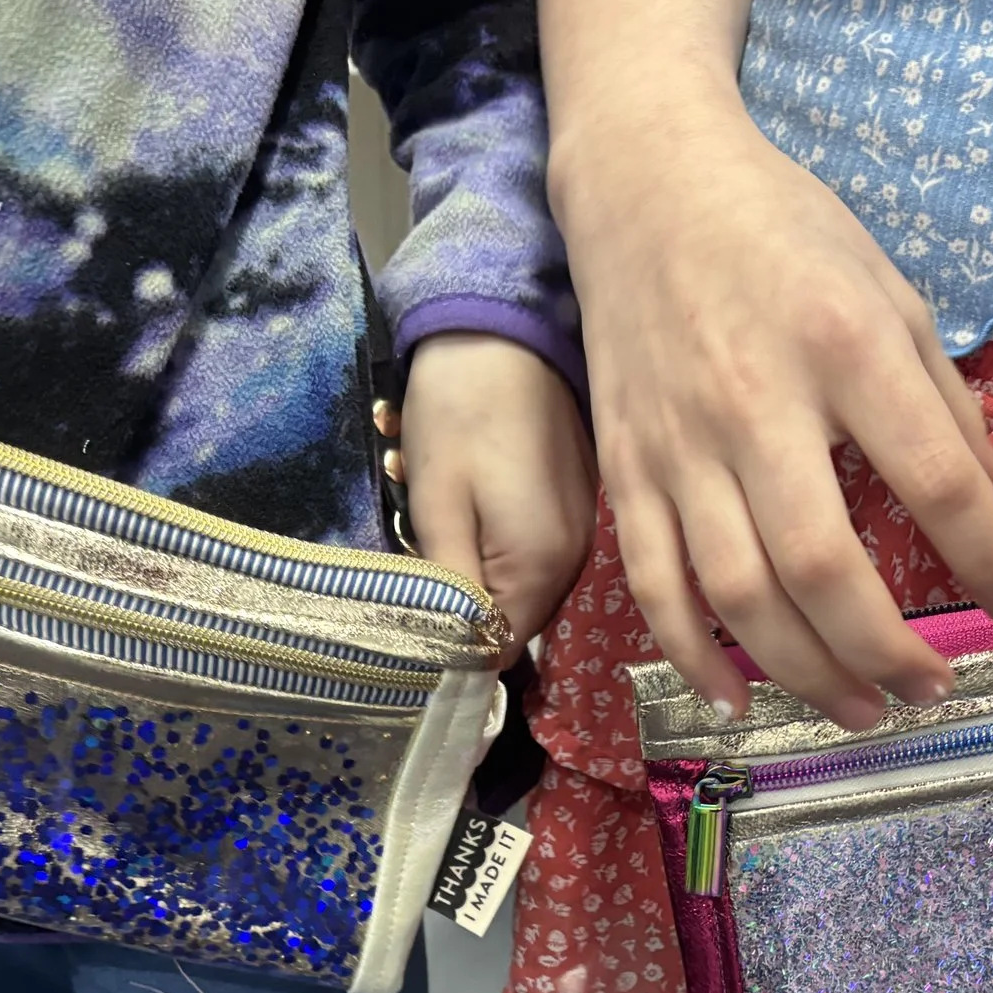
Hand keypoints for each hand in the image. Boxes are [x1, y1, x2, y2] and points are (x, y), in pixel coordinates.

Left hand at [400, 332, 595, 663]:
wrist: (503, 330)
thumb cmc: (460, 413)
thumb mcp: (439, 507)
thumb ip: (450, 594)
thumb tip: (458, 662)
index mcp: (544, 568)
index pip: (498, 650)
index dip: (451, 644)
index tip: (409, 616)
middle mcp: (577, 560)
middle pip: (511, 620)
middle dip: (460, 603)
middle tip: (417, 548)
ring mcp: (582, 530)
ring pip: (520, 586)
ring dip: (475, 568)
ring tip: (440, 512)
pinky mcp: (577, 504)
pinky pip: (533, 552)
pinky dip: (496, 540)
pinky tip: (470, 497)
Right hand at [552, 103, 992, 728]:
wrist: (645, 183)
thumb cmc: (782, 233)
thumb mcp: (890, 295)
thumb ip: (947, 408)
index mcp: (844, 348)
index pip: (933, 483)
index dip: (987, 561)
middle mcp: (757, 405)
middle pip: (823, 567)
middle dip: (886, 650)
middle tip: (931, 688)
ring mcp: (680, 445)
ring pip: (738, 595)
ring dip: (805, 672)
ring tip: (860, 708)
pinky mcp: (627, 467)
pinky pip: (654, 584)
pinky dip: (694, 655)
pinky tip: (739, 700)